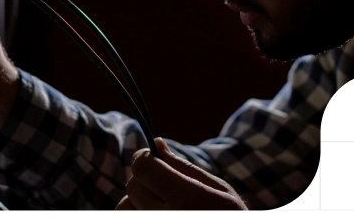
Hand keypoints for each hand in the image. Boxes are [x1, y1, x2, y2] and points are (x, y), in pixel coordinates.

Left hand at [116, 138, 247, 209]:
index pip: (143, 167)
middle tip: (163, 185)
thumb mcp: (218, 190)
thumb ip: (184, 167)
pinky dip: (137, 213)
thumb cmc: (230, 216)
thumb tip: (156, 143)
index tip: (152, 159)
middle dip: (144, 179)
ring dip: (136, 202)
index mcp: (188, 199)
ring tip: (160, 205)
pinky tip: (157, 213)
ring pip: (123, 208)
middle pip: (133, 186)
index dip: (145, 159)